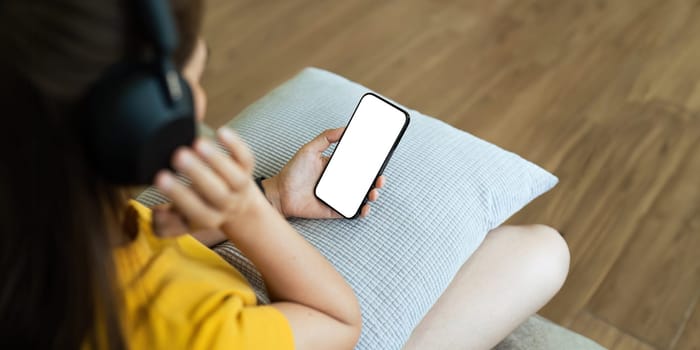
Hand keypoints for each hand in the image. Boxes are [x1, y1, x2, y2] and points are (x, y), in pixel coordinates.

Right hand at [155, 128, 267, 231]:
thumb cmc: (201, 208)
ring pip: (235, 177)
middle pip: (218, 194)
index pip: (197, 212)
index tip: (160, 177)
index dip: (179, 195)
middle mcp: (227, 205)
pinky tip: (220, 132)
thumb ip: (165, 223)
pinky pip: (246, 158)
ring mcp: (240, 187)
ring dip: (216, 159)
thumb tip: (158, 214)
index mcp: (208, 218)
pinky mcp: (247, 168)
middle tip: (179, 155)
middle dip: (198, 174)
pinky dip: (235, 145)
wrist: (237, 207)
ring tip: (197, 143)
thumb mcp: (182, 221)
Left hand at [264, 127, 385, 218]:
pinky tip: (365, 207)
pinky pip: (352, 211)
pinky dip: (361, 211)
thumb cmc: (293, 171)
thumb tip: (345, 127)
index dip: (371, 163)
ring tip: (374, 192)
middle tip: (380, 178)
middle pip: (364, 181)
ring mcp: (339, 197)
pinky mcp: (334, 210)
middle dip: (377, 180)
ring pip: (361, 196)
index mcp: (337, 167)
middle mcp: (340, 182)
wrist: (280, 193)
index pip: (359, 164)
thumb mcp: (309, 149)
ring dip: (372, 195)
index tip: (380, 160)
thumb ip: (326, 137)